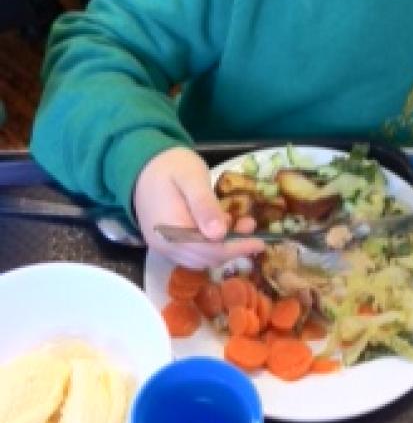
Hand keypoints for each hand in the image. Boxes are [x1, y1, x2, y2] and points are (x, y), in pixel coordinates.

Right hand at [133, 146, 264, 267]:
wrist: (142, 164)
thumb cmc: (170, 166)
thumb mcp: (191, 177)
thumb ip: (205, 205)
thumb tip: (219, 235)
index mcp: (170, 230)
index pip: (209, 251)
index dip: (237, 248)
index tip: (260, 242)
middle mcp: (165, 246)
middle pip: (206, 258)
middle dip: (233, 246)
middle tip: (250, 224)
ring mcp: (164, 246)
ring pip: (201, 258)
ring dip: (224, 246)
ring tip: (239, 222)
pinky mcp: (167, 243)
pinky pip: (193, 252)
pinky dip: (212, 244)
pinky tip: (219, 226)